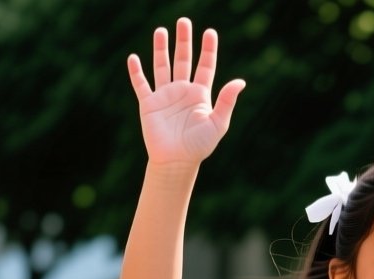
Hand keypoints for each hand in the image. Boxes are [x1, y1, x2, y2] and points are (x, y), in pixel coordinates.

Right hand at [126, 19, 245, 165]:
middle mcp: (182, 91)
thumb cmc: (199, 146)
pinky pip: (141, 85)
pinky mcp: (149, 104)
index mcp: (200, 94)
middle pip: (183, 60)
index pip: (206, 66)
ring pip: (162, 66)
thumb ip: (227, 101)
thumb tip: (240, 81)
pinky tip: (133, 58)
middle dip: (184, 41)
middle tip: (184, 21)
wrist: (176, 161)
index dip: (208, 49)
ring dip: (160, 49)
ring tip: (161, 30)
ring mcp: (165, 96)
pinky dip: (136, 72)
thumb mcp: (218, 123)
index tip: (210, 32)